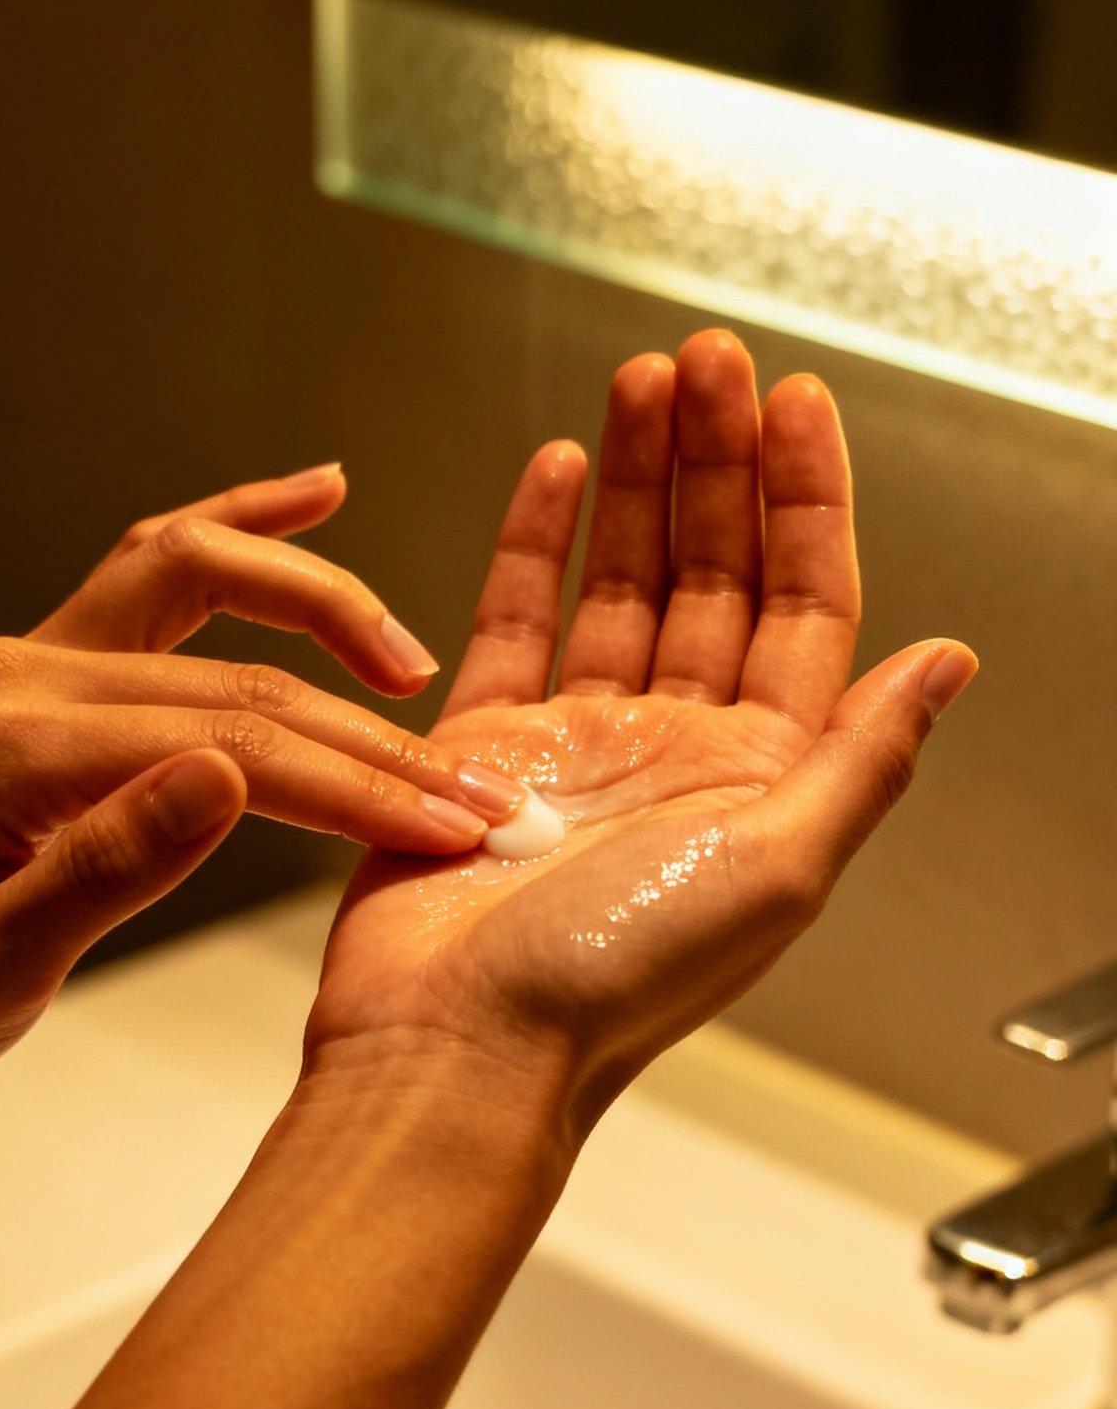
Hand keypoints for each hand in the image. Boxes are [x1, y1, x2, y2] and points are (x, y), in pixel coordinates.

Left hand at [0, 466, 513, 1121]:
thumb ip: (108, 870)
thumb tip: (228, 780)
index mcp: (16, 752)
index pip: (232, 745)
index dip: (355, 785)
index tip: (447, 825)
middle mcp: (24, 676)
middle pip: (238, 677)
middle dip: (370, 732)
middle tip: (474, 790)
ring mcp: (31, 658)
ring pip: (201, 583)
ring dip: (318, 602)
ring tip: (414, 656)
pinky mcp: (44, 668)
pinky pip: (154, 571)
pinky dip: (240, 527)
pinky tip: (316, 494)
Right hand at [306, 334, 976, 1141]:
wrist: (456, 1050)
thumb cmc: (609, 985)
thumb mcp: (778, 866)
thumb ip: (864, 756)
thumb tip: (952, 663)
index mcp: (761, 778)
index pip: (806, 605)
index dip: (807, 499)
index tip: (795, 404)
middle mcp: (678, 752)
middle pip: (716, 572)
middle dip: (716, 460)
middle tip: (707, 359)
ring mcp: (580, 744)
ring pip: (623, 579)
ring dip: (637, 479)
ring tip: (641, 381)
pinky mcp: (485, 747)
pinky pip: (517, 621)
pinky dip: (535, 541)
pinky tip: (555, 470)